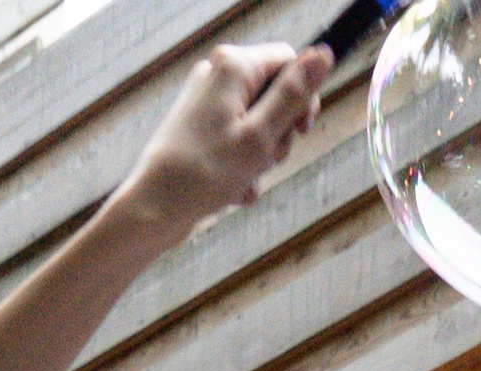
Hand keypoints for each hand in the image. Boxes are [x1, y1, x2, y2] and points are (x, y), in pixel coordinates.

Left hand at [115, 40, 333, 238]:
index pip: (290, 62)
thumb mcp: (261, 135)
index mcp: (235, 65)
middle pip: (274, 93)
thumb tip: (325, 54)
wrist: (155, 206)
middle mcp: (218, 72)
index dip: (303, 98)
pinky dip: (243, 164)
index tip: (301, 132)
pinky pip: (238, 138)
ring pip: (259, 120)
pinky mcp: (200, 122)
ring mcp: (207, 98)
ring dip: (263, 154)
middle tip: (268, 160)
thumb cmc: (205, 173)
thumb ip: (294, 94)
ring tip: (248, 176)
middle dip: (281, 132)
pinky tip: (235, 188)